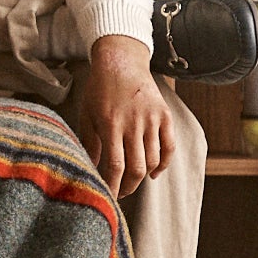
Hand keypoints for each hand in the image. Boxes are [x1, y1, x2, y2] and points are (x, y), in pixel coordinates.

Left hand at [78, 35, 171, 198]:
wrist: (121, 61)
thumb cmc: (99, 89)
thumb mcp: (87, 114)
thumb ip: (88, 143)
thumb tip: (90, 169)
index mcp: (111, 125)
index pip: (116, 166)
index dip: (114, 186)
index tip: (109, 196)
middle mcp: (133, 123)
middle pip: (137, 168)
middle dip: (129, 186)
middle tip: (121, 192)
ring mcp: (151, 119)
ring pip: (153, 160)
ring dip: (143, 175)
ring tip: (133, 181)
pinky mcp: (164, 115)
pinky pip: (169, 146)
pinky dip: (164, 164)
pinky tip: (154, 172)